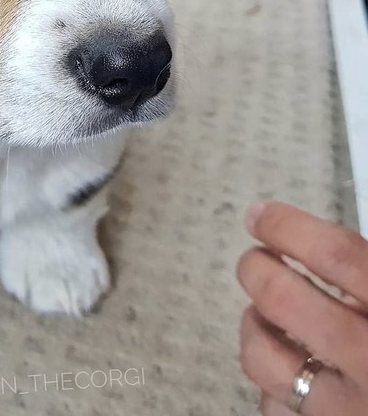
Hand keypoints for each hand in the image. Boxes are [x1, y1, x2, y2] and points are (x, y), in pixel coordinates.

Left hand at [237, 200, 367, 414]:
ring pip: (263, 357)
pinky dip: (276, 385)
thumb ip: (366, 276)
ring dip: (254, 326)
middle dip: (256, 269)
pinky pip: (277, 408)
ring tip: (268, 316)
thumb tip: (316, 241)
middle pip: (282, 298)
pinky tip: (297, 372)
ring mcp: (350, 412)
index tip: (260, 215)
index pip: (337, 256)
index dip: (288, 228)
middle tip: (257, 260)